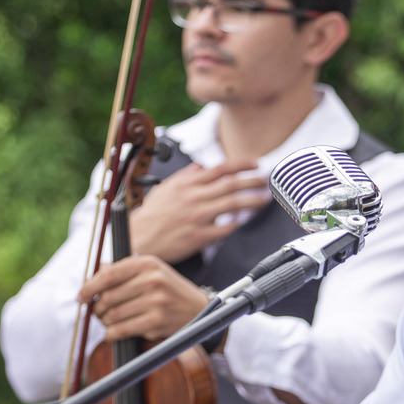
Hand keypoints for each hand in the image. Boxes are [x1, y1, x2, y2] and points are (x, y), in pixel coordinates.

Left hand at [78, 256, 210, 340]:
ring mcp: (156, 301)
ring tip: (106, 323)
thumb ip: (122, 270)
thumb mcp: (150, 271)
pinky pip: (123, 330)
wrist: (198, 308)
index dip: (89, 287)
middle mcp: (152, 280)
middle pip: (108, 297)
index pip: (108, 275)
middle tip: (96, 313)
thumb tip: (93, 273)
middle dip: (97, 308)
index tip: (81, 297)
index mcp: (147, 263)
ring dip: (104, 322)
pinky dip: (112, 334)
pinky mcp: (158, 321)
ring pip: (114, 315)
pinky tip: (112, 334)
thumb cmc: (168, 289)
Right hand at [132, 160, 269, 262]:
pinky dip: (236, 224)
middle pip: (231, 184)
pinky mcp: (199, 236)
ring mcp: (198, 217)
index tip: (255, 164)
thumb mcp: (164, 189)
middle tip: (266, 181)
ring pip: (232, 204)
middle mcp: (194, 198)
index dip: (242, 165)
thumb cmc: (149, 217)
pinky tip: (244, 221)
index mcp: (187, 185)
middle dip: (253, 181)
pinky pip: (224, 229)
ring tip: (263, 199)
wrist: (137, 239)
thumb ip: (184, 177)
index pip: (220, 169)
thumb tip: (199, 167)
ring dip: (252, 200)